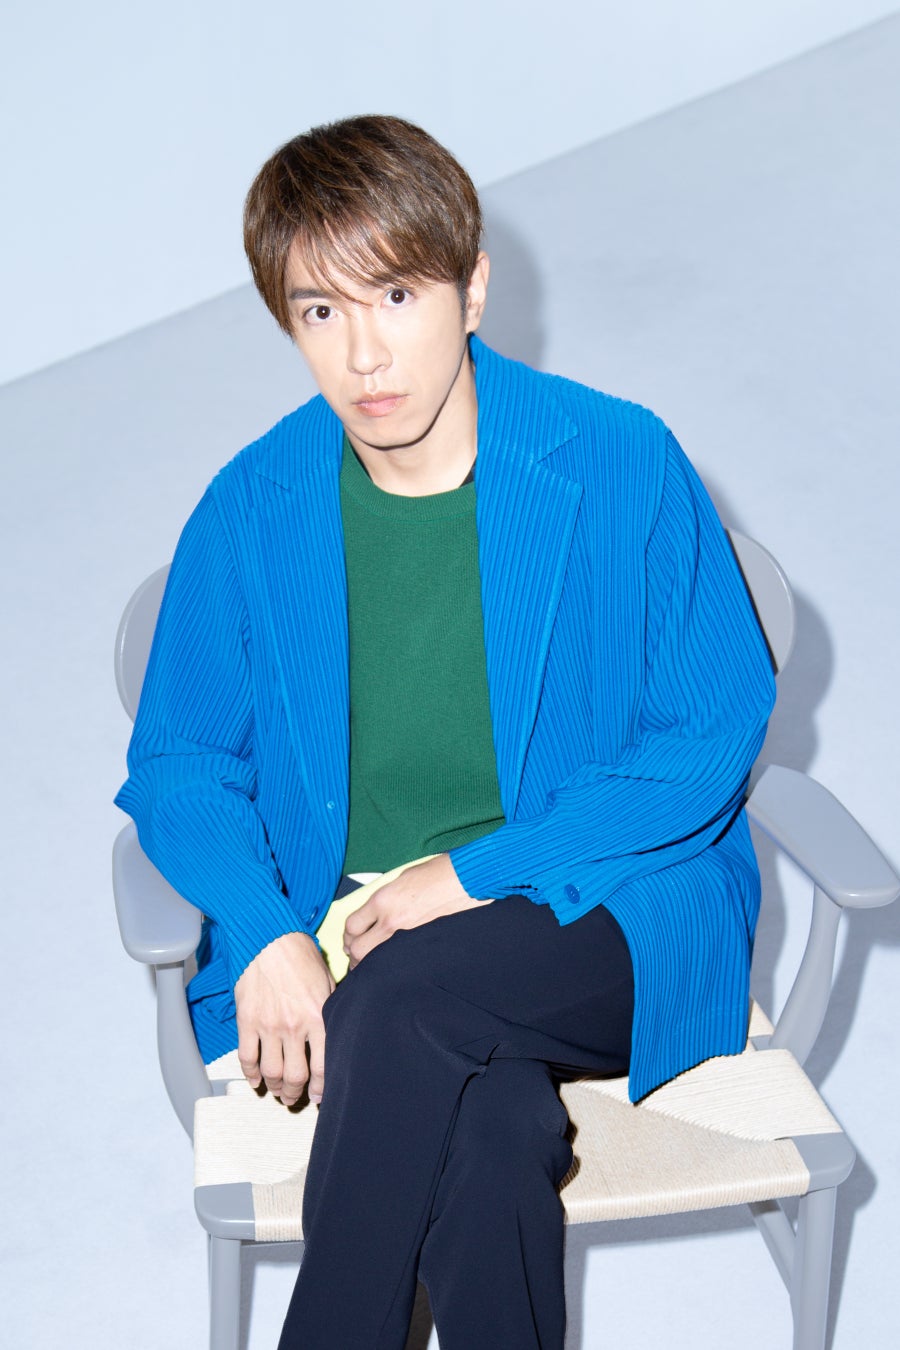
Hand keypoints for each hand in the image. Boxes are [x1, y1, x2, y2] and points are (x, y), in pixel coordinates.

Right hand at [234, 931, 334, 1105]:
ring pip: (271, 1072)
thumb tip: (340, 1028)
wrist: (268, 936)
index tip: (319, 1096)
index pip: (323, 1066)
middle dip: (296, 1093)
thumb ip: (331, 1008)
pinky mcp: (247, 1020)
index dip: (321, 1088)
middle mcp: (293, 1025)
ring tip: (277, 1091)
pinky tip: (255, 1079)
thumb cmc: (300, 953)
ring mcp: (268, 1025)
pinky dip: (250, 1074)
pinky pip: (247, 1057)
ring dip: (275, 1087)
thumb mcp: (328, 979)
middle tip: (295, 1097)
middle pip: (295, 1076)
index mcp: (318, 1016)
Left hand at [343, 854, 491, 967]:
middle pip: (357, 949)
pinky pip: (398, 962)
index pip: (352, 926)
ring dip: (370, 963)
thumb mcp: (402, 879)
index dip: (348, 935)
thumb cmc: (438, 873)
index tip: (352, 937)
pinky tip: (393, 964)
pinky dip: (391, 965)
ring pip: (375, 961)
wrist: (466, 880)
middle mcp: (390, 921)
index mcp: (382, 900)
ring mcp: (406, 936)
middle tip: (357, 953)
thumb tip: (373, 914)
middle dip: (354, 953)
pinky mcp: (422, 945)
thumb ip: (384, 899)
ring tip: (372, 963)